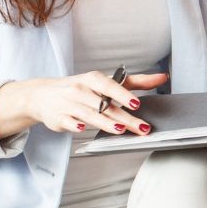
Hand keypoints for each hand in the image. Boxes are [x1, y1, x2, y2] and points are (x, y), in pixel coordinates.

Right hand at [0, 70, 168, 138]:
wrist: (43, 95)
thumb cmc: (81, 88)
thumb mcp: (105, 81)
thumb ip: (135, 81)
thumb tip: (163, 77)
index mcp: (93, 79)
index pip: (110, 86)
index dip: (123, 95)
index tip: (136, 103)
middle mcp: (81, 90)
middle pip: (105, 106)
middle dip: (124, 117)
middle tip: (141, 127)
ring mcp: (69, 104)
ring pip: (90, 115)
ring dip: (105, 123)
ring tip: (120, 130)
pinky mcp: (59, 118)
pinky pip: (68, 122)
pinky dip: (75, 125)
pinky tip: (83, 128)